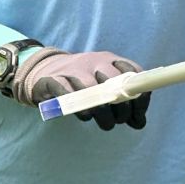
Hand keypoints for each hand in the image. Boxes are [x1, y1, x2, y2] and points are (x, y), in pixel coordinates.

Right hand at [11, 48, 149, 130]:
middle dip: (122, 107)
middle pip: (115, 82)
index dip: (140, 97)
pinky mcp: (54, 80)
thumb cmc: (82, 82)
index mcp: (111, 60)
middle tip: (119, 121)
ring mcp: (74, 69)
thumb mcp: (105, 87)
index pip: (134, 73)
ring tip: (105, 122)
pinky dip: (80, 109)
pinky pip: (69, 95)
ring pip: (93, 89)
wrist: (44, 70)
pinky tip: (86, 116)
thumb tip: (139, 123)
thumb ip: (124, 103)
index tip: (138, 115)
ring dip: (103, 111)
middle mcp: (95, 61)